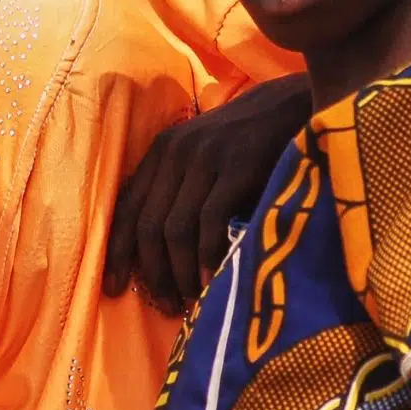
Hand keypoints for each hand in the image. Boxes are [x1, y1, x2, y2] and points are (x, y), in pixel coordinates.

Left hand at [103, 75, 311, 310]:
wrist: (295, 104)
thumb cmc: (250, 142)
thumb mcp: (206, 157)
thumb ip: (182, 190)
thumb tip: (163, 254)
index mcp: (162, 150)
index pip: (126, 206)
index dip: (117, 251)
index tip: (115, 287)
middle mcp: (176, 152)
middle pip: (147, 224)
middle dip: (151, 272)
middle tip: (165, 305)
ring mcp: (205, 159)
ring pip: (174, 229)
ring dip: (179, 272)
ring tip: (190, 299)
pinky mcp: (237, 167)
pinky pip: (209, 222)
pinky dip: (206, 257)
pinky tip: (212, 280)